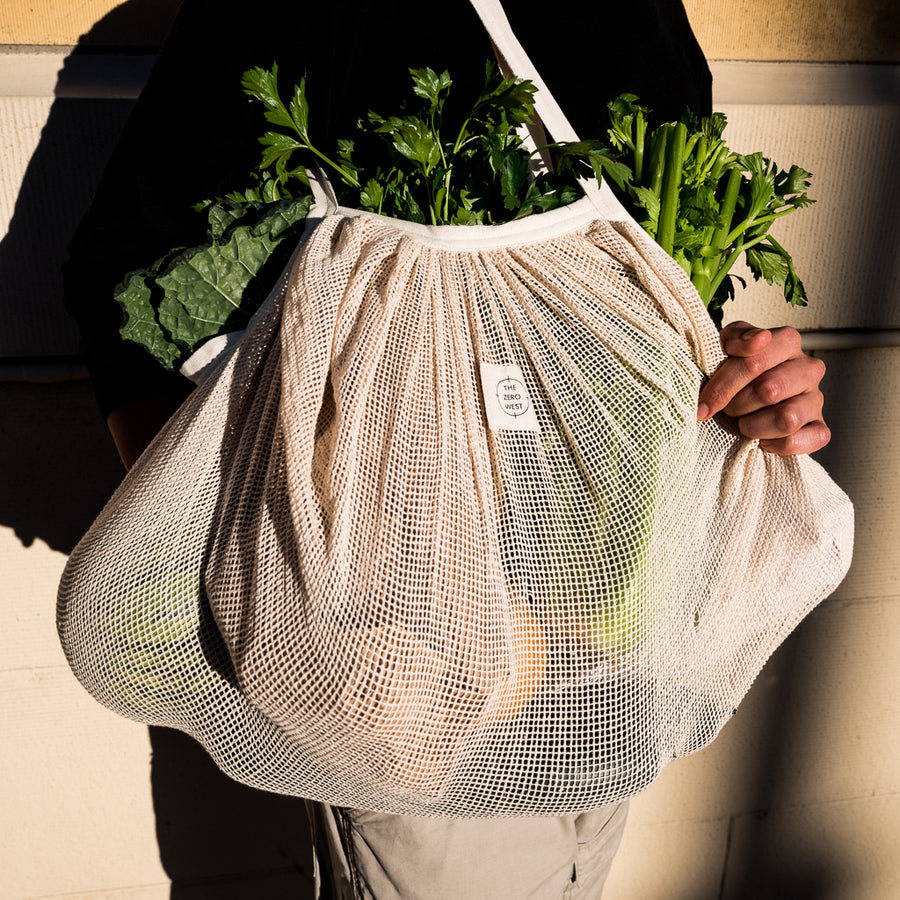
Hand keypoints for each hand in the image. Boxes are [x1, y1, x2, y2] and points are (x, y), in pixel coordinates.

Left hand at [696, 320, 829, 455]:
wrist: (747, 398)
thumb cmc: (738, 372)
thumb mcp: (726, 347)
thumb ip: (736, 337)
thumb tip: (758, 340)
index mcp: (787, 342)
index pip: (753, 363)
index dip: (723, 386)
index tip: (704, 404)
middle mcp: (808, 368)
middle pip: (768, 390)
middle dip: (737, 405)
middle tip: (729, 409)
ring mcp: (816, 399)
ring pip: (786, 418)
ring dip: (754, 426)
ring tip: (745, 422)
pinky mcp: (819, 428)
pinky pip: (798, 441)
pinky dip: (774, 444)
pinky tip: (763, 439)